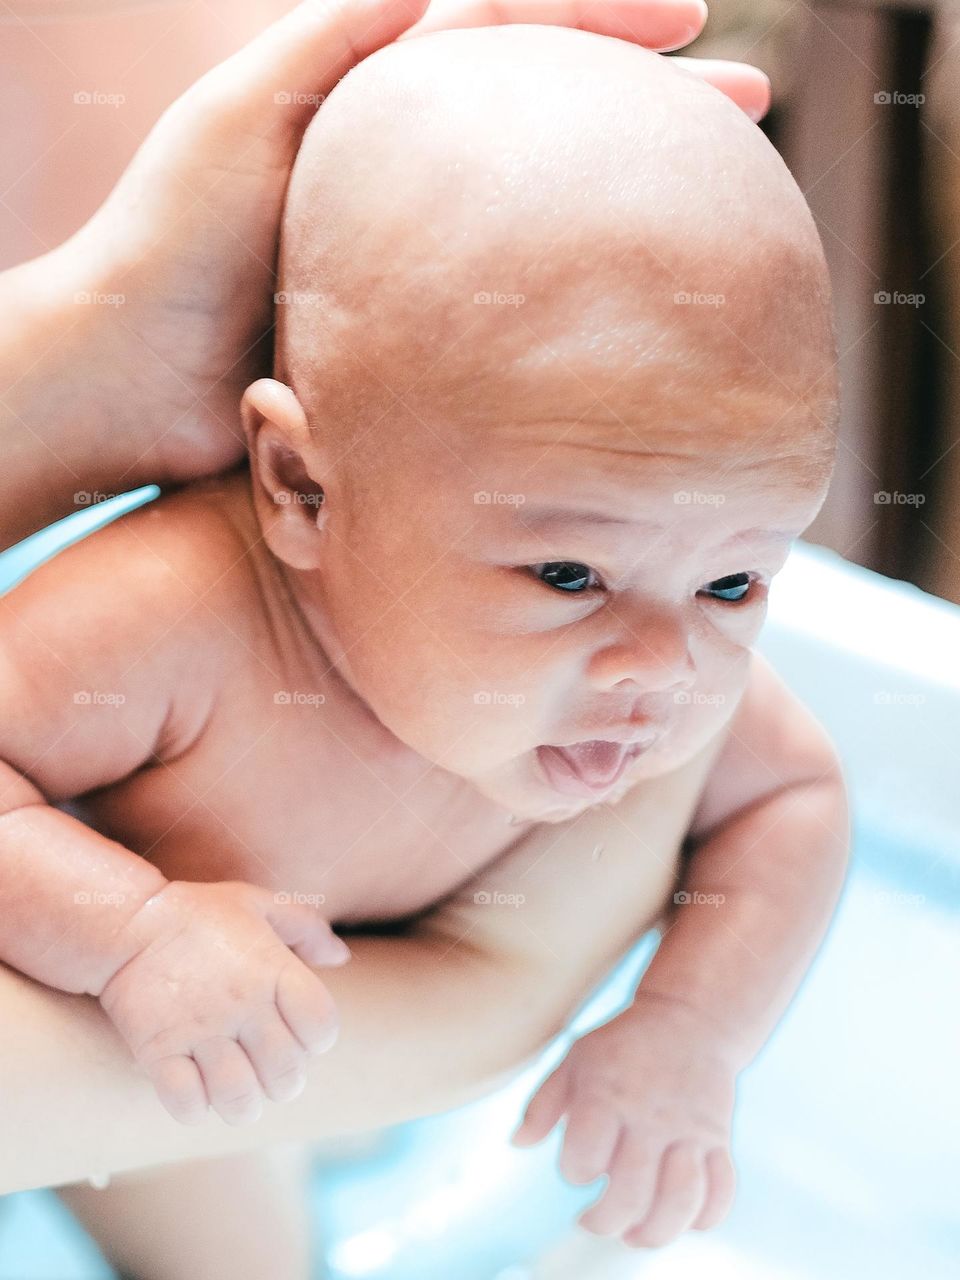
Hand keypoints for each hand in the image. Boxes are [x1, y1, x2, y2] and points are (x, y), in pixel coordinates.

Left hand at [29, 0, 768, 489]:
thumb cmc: (170, 243)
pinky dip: (581, 301)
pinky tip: (637, 316)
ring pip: (551, 216)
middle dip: (654, 107)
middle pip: (556, 124)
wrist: (131, 381)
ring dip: (637, 203)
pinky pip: (518, 309)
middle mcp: (412, 181)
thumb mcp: (245, 116)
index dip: (602, 20)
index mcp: (378, 107)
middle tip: (752, 105)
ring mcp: (423, 263)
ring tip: (729, 208)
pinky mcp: (422, 339)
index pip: (511, 38)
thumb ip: (338, 42)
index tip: (692, 17)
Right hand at [99, 880, 350, 1126]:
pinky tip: (195, 1089)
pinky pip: (186, 1104)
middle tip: (269, 1072)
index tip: (301, 1035)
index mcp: (273, 970)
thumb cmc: (201, 914)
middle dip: (284, 1082)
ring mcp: (199, 1030)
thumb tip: (341, 957)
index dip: (318, 1039)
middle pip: (286, 1074)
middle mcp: (242, 1005)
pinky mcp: (157, 1050)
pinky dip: (195, 1108)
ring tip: (237, 1090)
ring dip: (243, 1104)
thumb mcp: (259, 904)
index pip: (321, 1027)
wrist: (127, 921)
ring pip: (240, 1100)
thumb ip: (306, 928)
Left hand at [510, 993, 738, 1247]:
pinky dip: (704, 1219)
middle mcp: (650, 1117)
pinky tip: (680, 1218)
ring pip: (681, 1202)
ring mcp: (689, 1131)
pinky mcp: (717, 1139)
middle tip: (593, 1221)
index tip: (577, 1165)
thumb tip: (516, 1144)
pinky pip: (720, 1192)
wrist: (690, 1017)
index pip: (585, 1157)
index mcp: (609, 1095)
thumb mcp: (576, 1059)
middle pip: (631, 1194)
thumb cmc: (623, 1044)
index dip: (575, 1170)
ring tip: (635, 1235)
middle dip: (606, 1222)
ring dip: (656, 1233)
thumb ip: (543, 1103)